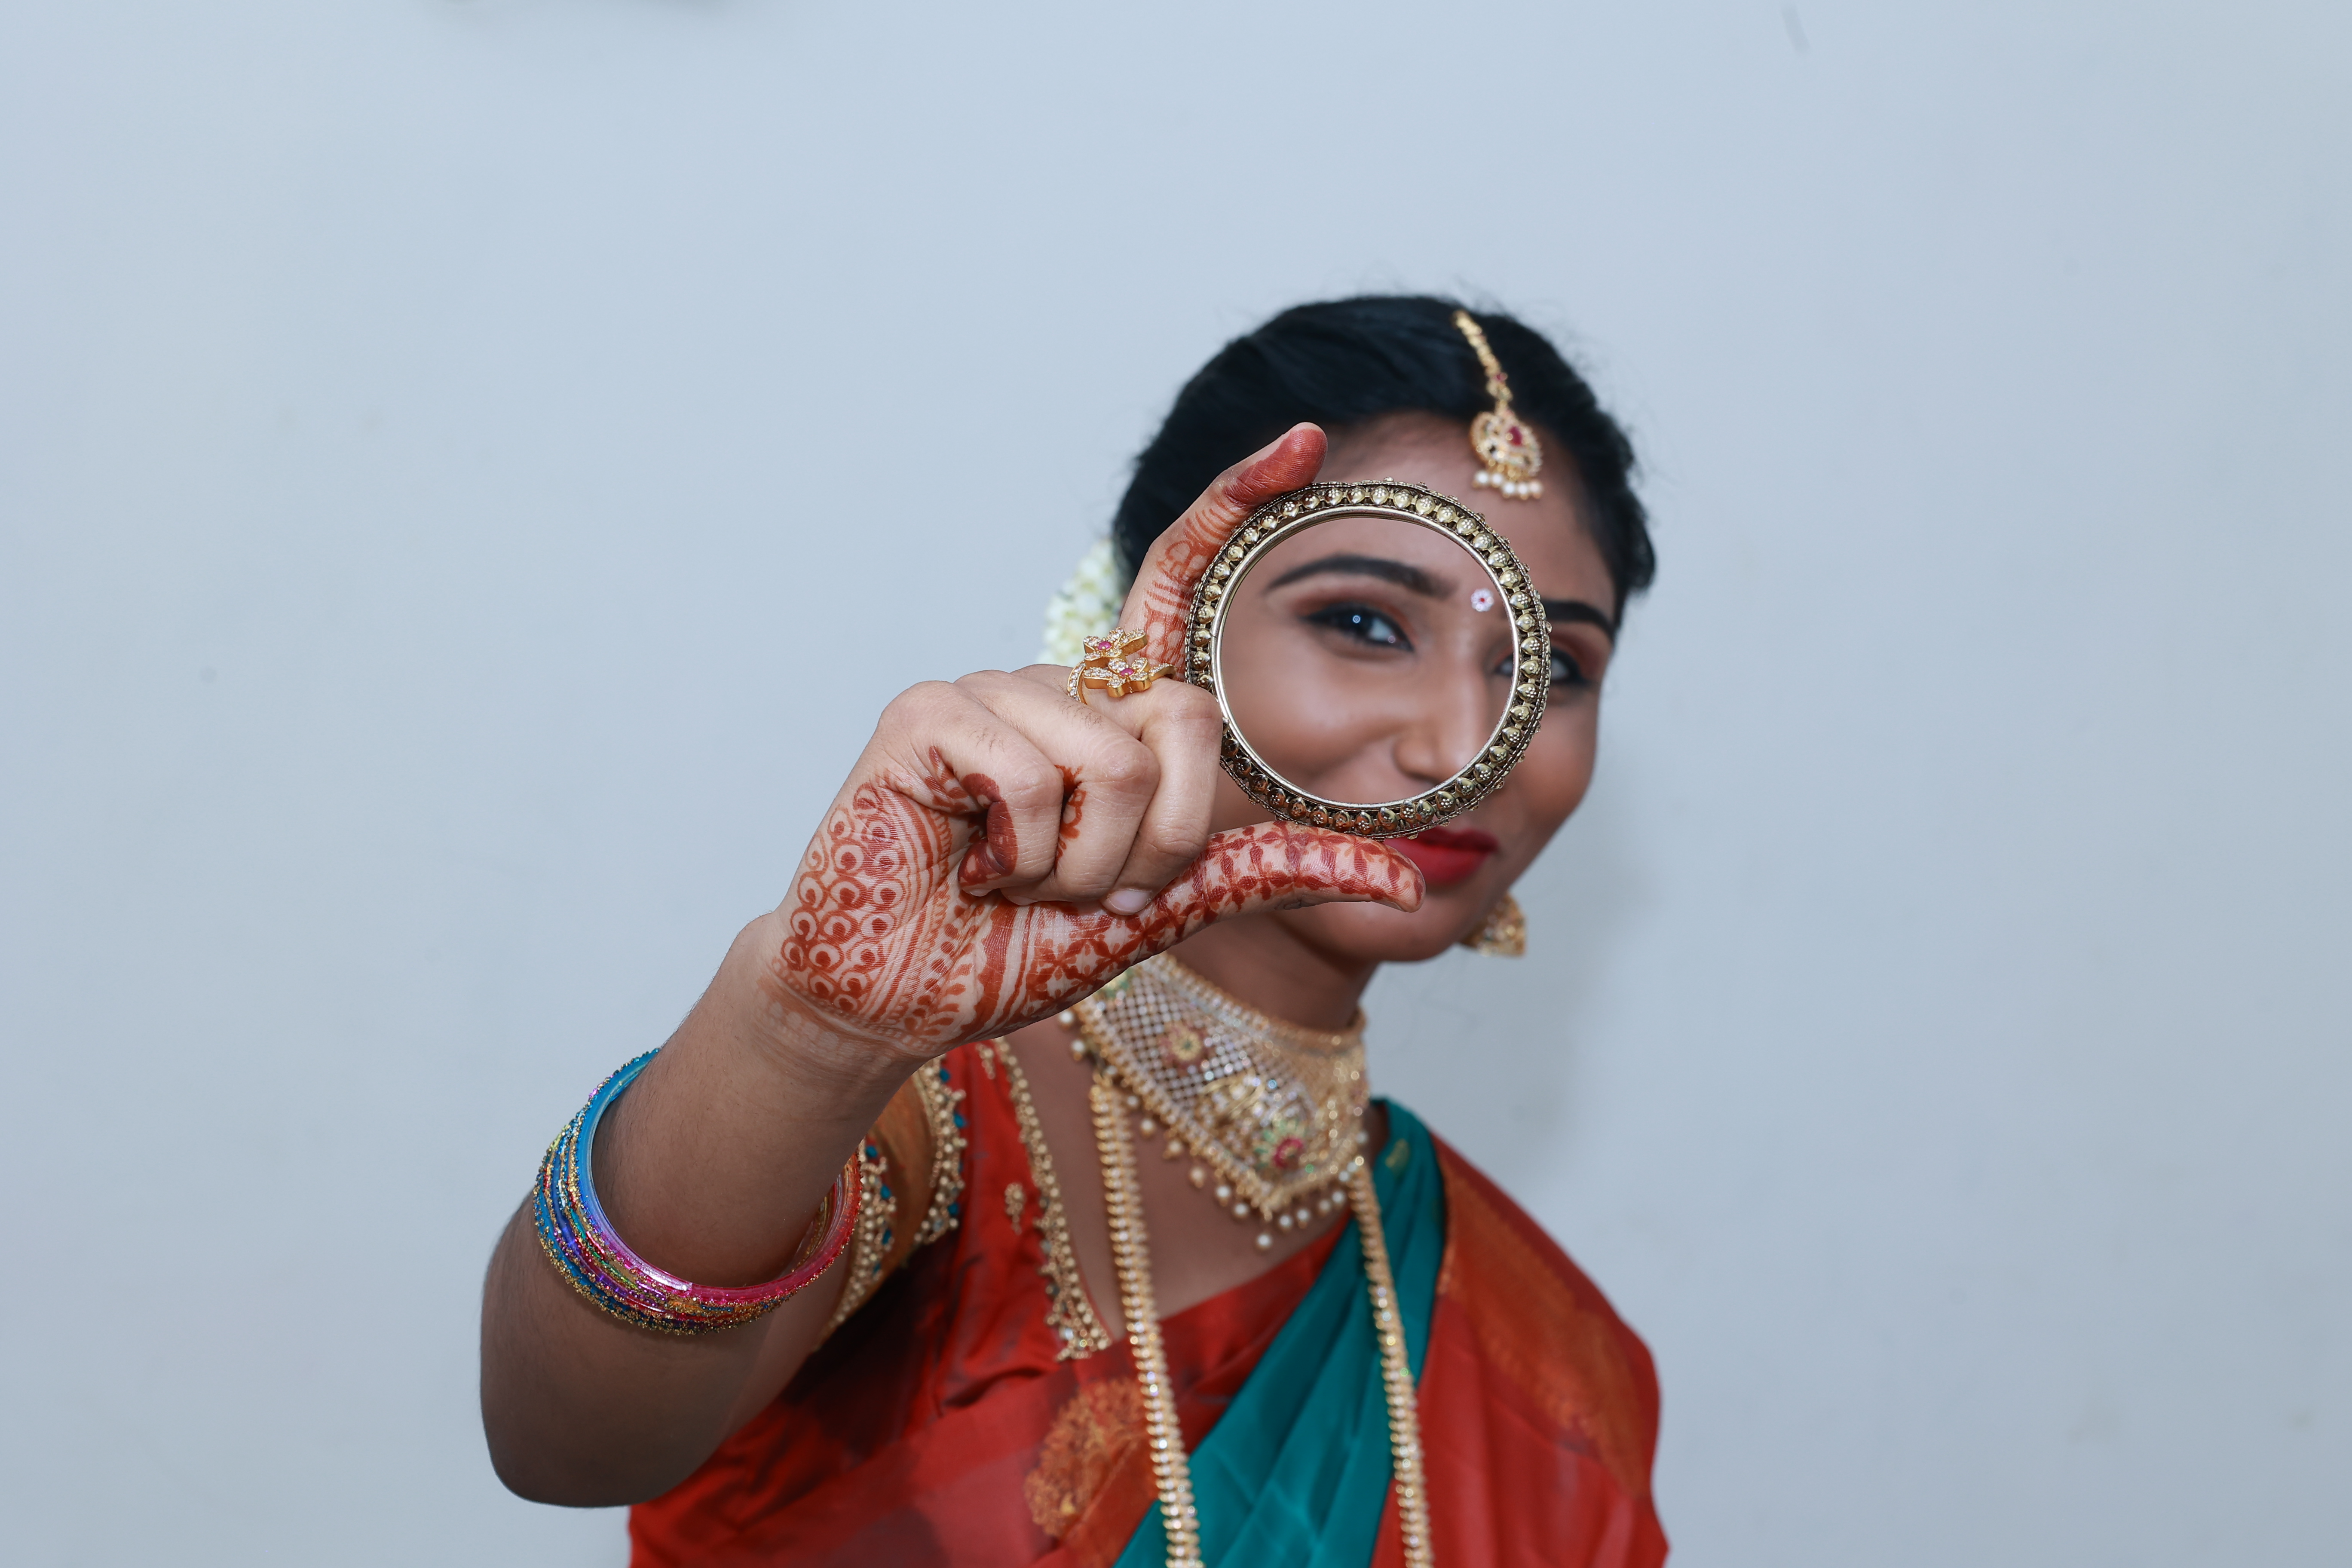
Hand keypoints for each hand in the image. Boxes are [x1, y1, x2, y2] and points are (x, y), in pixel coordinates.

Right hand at [764, 425, 1424, 1064]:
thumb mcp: (1168, 908)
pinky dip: (1019, 853)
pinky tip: (972, 867)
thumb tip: (1406, 879)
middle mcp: (1059, 682)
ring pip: (1111, 764)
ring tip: (1017, 880)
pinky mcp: (927, 712)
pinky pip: (1028, 776)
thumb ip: (1270, 873)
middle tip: (1084, 886)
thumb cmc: (1023, 943)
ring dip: (1082, 864)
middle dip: (1160, 843)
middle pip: (1185, 720)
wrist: (914, 994)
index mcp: (1113, 709)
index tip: (1306, 441)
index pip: (1179, 582)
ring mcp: (991, 688)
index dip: (1236, 504)